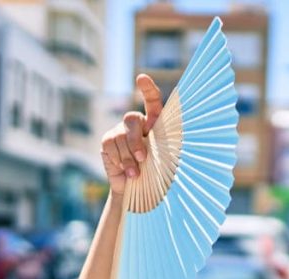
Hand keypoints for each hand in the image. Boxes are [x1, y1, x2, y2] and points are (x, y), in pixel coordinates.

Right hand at [100, 74, 162, 195]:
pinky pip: (110, 146)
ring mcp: (120, 131)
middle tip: (142, 159)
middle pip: (131, 119)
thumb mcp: (168, 162)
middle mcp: (137, 124)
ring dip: (128, 158)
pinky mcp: (107, 142)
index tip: (141, 78)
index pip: (152, 102)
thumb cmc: (159, 175)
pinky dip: (119, 161)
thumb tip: (181, 146)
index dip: (147, 89)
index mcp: (155, 124)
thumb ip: (169, 151)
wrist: (138, 190)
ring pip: (120, 136)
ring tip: (135, 174)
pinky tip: (126, 172)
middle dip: (135, 140)